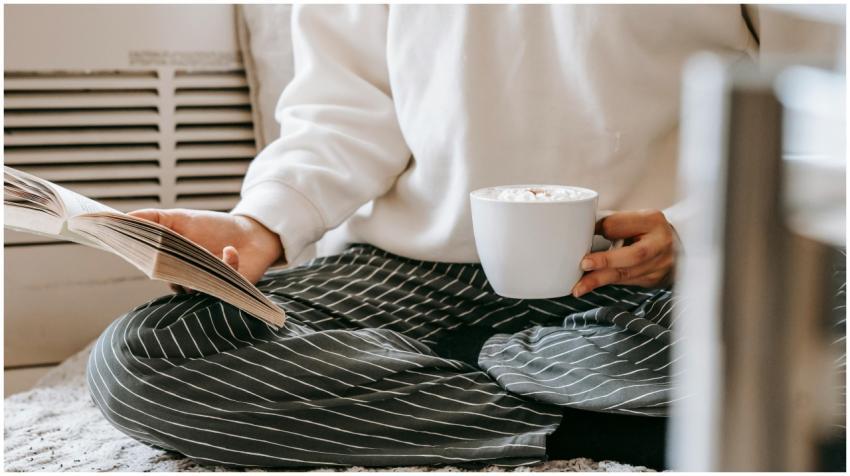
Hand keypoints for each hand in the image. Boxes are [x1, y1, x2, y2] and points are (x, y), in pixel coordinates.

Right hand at [128, 209, 282, 286]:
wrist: (251, 235)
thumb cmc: (214, 228)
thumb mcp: (181, 218)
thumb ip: (153, 219)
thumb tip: (123, 217)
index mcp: (171, 264)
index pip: (152, 267)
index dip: (146, 259)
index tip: (140, 249)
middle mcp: (187, 280)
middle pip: (172, 280)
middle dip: (172, 267)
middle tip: (174, 252)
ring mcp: (207, 287)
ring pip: (197, 286)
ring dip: (200, 267)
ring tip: (204, 251)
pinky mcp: (229, 290)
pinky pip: (224, 282)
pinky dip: (228, 263)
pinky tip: (230, 249)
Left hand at [572, 209, 675, 296]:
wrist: (671, 245)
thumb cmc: (645, 230)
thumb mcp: (633, 219)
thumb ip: (613, 224)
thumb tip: (583, 232)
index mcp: (652, 221)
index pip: (626, 224)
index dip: (604, 228)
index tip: (585, 232)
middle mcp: (660, 243)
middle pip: (634, 255)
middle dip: (606, 261)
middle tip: (583, 264)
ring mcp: (660, 265)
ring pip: (627, 274)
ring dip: (600, 280)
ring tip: (579, 286)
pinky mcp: (654, 280)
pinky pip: (627, 282)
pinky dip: (607, 282)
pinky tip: (590, 285)